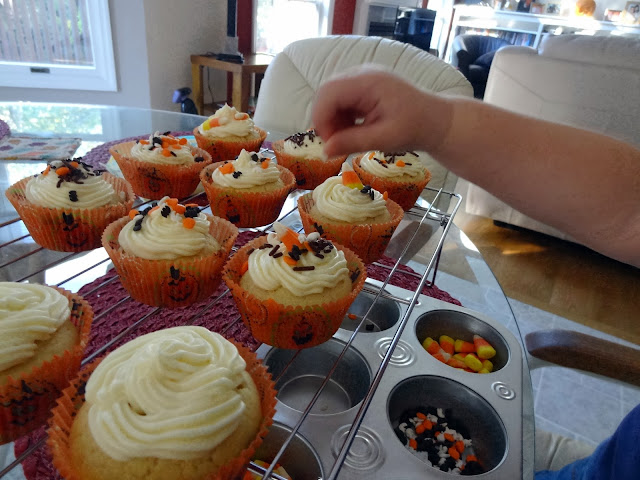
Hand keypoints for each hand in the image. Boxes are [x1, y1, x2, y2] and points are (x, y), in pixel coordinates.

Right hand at [311, 65, 451, 156]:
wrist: (436, 121)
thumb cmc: (415, 128)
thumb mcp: (385, 139)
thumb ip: (353, 142)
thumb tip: (324, 151)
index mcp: (369, 82)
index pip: (329, 92)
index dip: (321, 118)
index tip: (328, 143)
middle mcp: (362, 74)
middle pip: (326, 92)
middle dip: (325, 120)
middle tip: (336, 144)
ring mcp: (362, 79)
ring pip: (331, 97)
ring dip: (333, 120)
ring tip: (347, 139)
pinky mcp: (363, 87)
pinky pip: (341, 100)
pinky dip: (341, 117)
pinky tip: (353, 131)